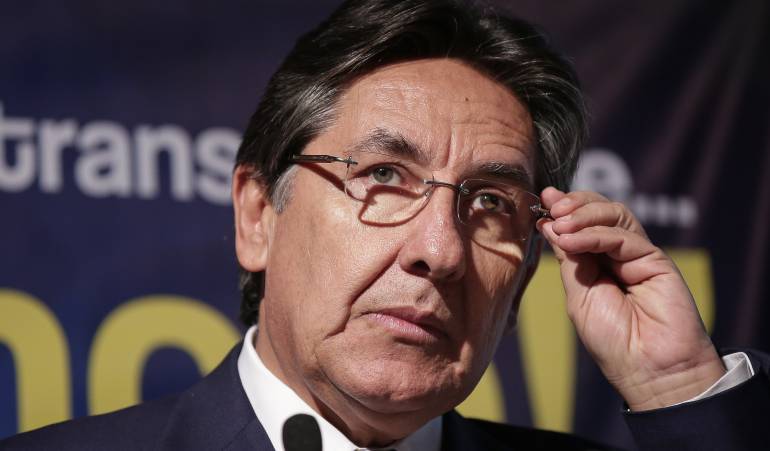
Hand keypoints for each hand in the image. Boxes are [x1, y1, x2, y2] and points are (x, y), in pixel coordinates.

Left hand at [537, 187, 725, 410]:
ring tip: (560, 222)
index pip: (580, 224)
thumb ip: (569, 260)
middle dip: (573, 203)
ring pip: (615, 215)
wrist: (646, 368)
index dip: (562, 209)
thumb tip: (550, 225)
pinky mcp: (656, 260)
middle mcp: (618, 254)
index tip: (541, 198)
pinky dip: (595, 234)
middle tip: (552, 206)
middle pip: (600, 211)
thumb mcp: (578, 295)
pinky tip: (572, 240)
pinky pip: (624, 236)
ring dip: (583, 214)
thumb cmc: (612, 340)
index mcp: (597, 262)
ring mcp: (638, 255)